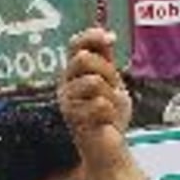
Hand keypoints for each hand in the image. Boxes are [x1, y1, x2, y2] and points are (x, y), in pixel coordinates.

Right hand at [58, 29, 131, 155]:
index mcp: (74, 72)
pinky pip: (100, 104)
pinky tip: (106, 122)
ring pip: (94, 81)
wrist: (110, 145)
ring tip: (109, 108)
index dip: (92, 36)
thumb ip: (106, 59)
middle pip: (84, 59)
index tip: (111, 38)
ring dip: (111, 95)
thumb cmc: (110, 114)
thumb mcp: (112, 81)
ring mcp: (67, 101)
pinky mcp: (73, 119)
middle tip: (114, 88)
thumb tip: (108, 34)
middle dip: (108, 72)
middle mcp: (66, 83)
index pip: (76, 44)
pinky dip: (111, 113)